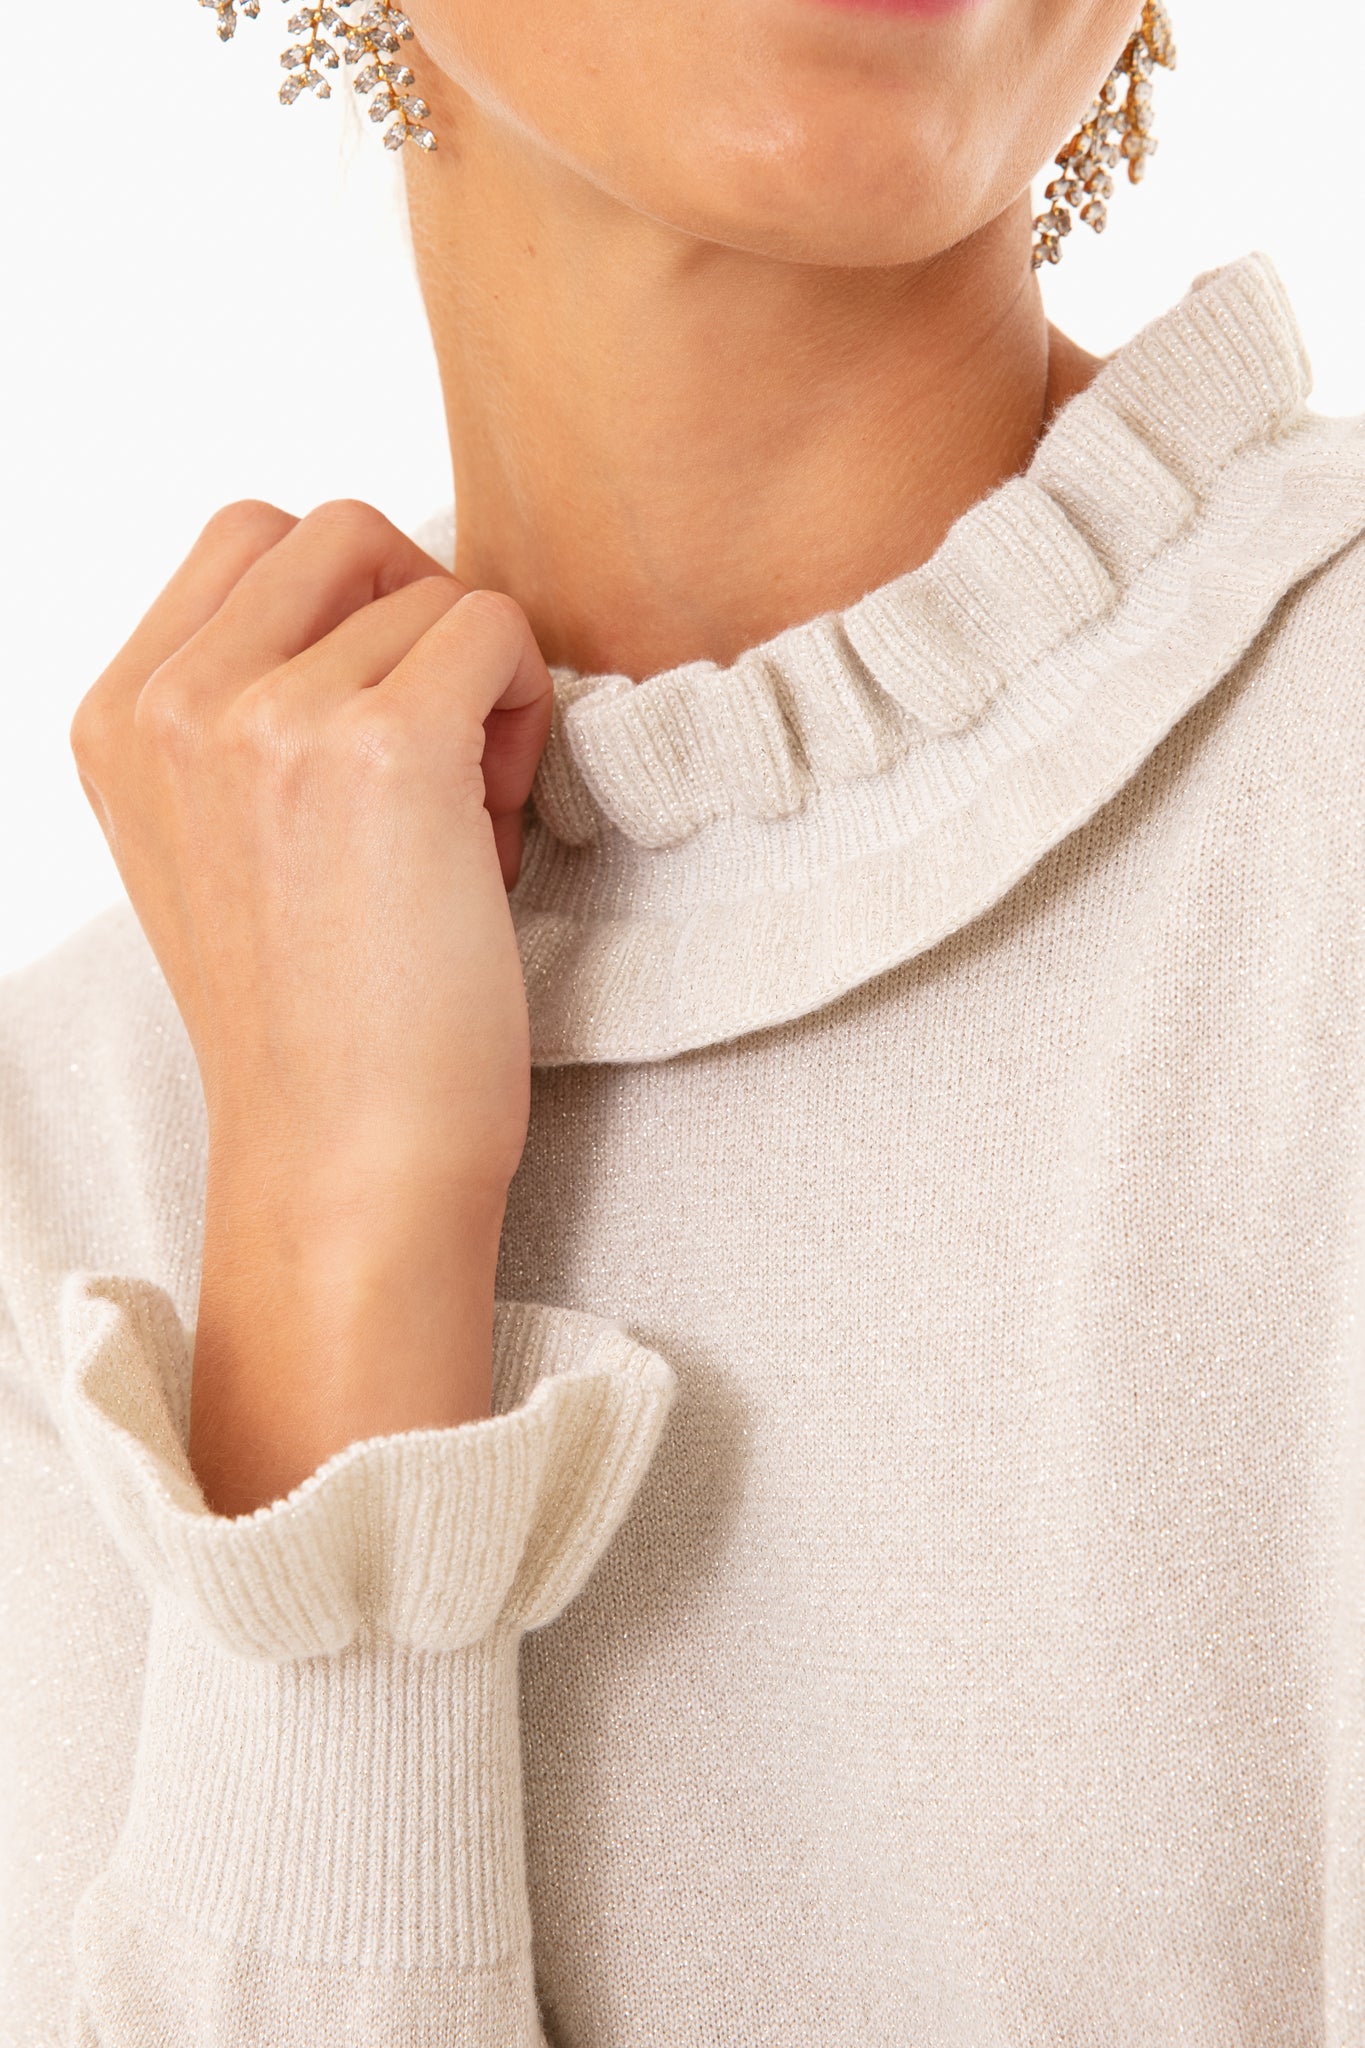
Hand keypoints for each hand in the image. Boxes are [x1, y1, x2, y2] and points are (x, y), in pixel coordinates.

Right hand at [70, 499, 555, 1512]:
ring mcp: (265, 719)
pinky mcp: (380, 748)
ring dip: (472, 685)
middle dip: (410, 622)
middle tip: (437, 760)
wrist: (348, 1163)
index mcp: (116, 719)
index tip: (371, 743)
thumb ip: (246, 712)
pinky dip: (525, 709)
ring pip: (426, 586)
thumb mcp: (220, 845)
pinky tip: (497, 825)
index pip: (251, 539)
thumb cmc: (316, 1022)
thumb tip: (382, 599)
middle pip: (338, 529)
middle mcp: (171, 704)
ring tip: (463, 820)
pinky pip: (496, 628)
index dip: (345, 617)